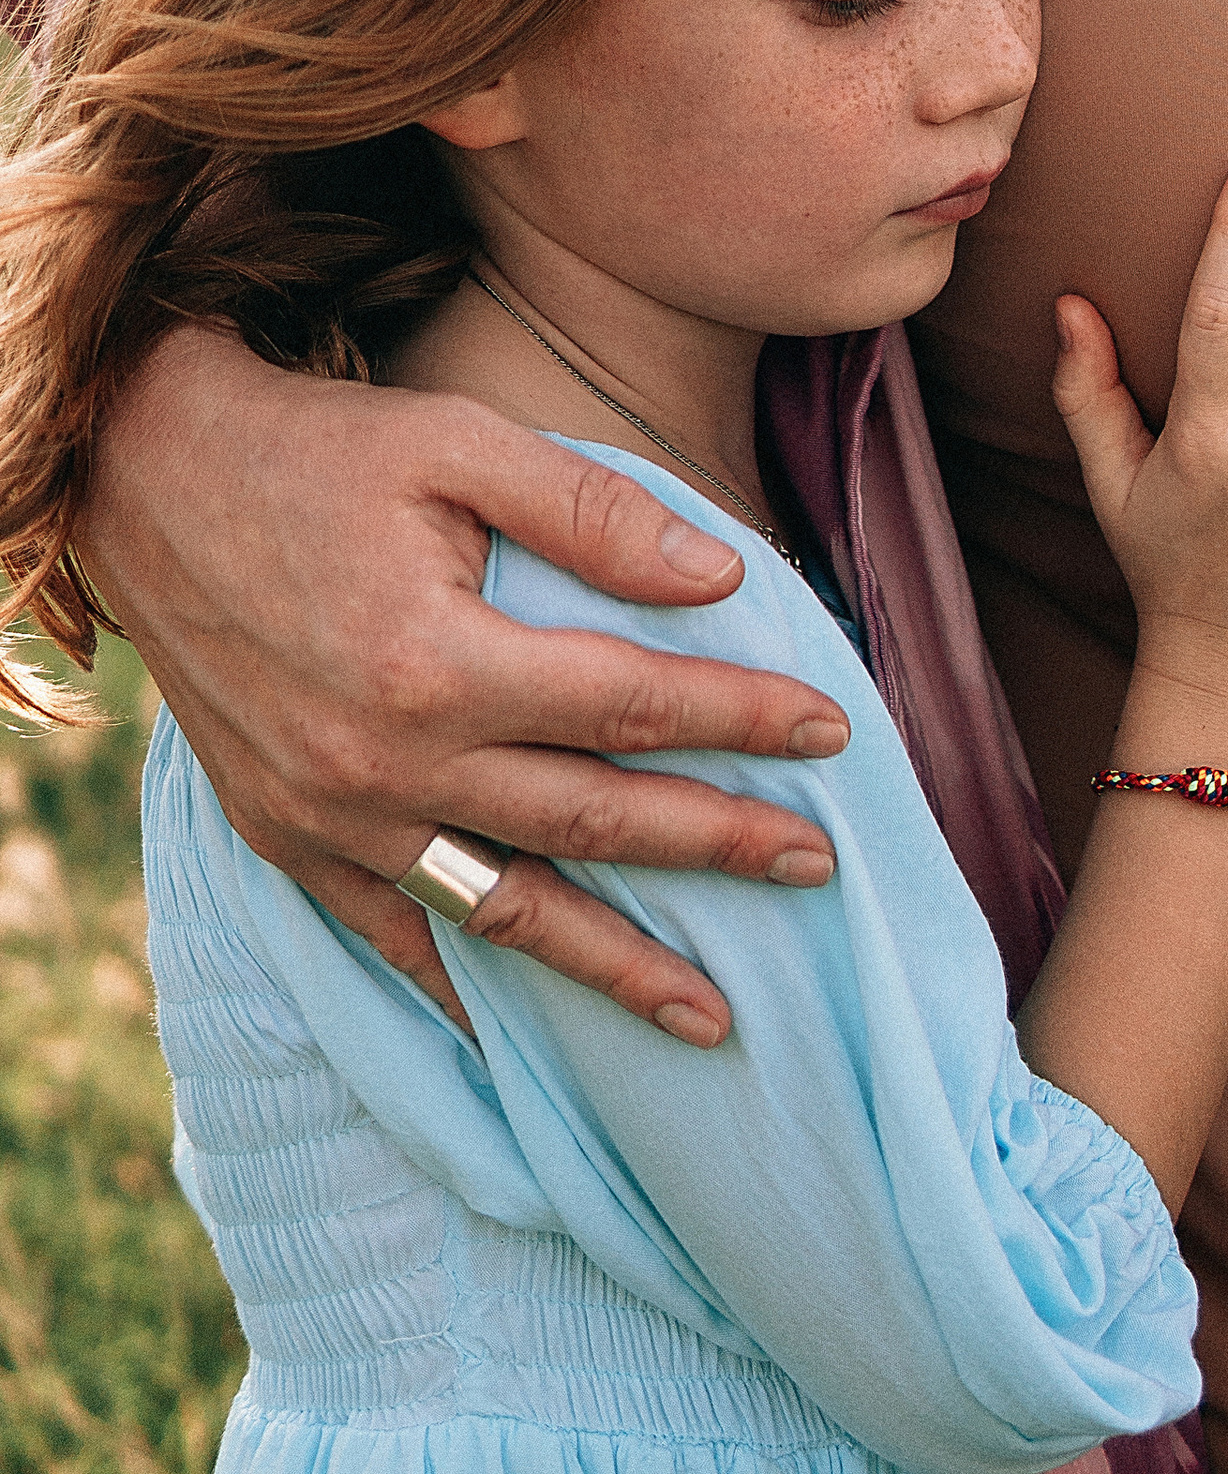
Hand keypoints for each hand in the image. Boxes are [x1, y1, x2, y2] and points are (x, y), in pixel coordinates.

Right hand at [84, 323, 856, 1043]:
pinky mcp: (286, 838)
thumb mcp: (459, 442)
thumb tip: (724, 578)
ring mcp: (331, 816)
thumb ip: (594, 512)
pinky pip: (392, 935)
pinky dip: (462, 984)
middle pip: (591, 820)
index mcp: (438, 660)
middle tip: (818, 864)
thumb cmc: (320, 449)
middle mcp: (386, 761)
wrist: (148, 479)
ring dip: (616, 966)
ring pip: (505, 909)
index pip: (633, 703)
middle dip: (717, 846)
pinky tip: (525, 1032)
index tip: (834, 729)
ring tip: (714, 1016)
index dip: (742, 717)